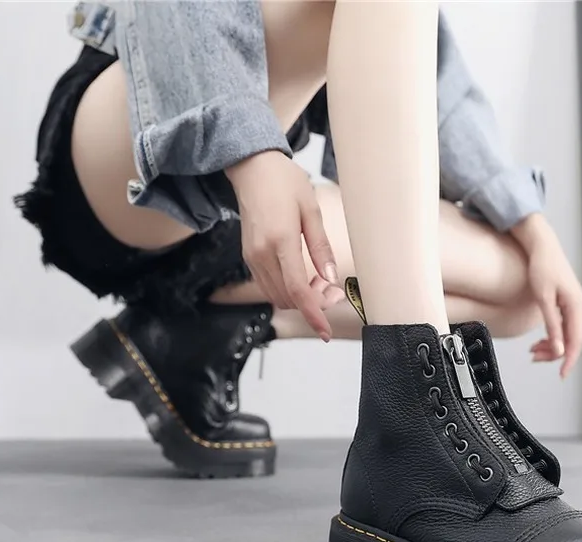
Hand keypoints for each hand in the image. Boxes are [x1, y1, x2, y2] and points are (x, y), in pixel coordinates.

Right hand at [226, 152, 342, 341]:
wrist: (252, 169)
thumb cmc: (284, 182)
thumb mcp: (311, 210)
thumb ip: (321, 247)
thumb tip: (331, 278)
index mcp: (281, 240)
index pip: (297, 290)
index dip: (313, 314)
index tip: (325, 331)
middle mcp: (262, 253)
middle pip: (288, 298)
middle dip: (312, 303)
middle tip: (332, 291)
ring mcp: (252, 258)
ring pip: (278, 296)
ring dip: (300, 298)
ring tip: (319, 281)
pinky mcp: (248, 258)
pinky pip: (269, 286)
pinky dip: (288, 289)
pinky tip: (303, 275)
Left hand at [511, 213, 581, 378]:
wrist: (542, 246)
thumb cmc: (543, 267)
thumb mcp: (543, 299)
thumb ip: (552, 326)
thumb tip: (559, 348)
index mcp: (577, 307)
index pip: (576, 341)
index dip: (569, 360)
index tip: (561, 374)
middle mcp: (580, 307)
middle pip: (572, 340)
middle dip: (554, 353)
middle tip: (534, 358)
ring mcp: (575, 305)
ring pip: (567, 335)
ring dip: (552, 345)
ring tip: (533, 351)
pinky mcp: (568, 304)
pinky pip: (564, 326)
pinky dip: (552, 336)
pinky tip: (539, 341)